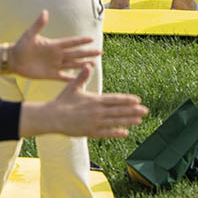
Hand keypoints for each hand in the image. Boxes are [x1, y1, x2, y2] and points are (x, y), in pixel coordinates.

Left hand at [5, 10, 100, 79]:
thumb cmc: (21, 45)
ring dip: (82, 64)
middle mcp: (56, 55)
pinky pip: (63, 77)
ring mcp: (54, 65)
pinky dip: (71, 78)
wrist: (14, 60)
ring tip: (94, 64)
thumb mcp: (30, 34)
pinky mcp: (50, 75)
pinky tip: (80, 79)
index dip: (80, 41)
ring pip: (72, 65)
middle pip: (75, 54)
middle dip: (87, 52)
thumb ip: (38, 24)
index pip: (70, 42)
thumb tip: (45, 12)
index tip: (91, 39)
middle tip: (100, 52)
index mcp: (53, 45)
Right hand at [20, 64, 148, 137]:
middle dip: (133, 110)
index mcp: (94, 100)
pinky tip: (125, 133)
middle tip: (145, 110)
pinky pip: (106, 133)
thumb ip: (82, 76)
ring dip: (128, 121)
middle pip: (118, 111)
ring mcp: (94, 123)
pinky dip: (116, 133)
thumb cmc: (62, 101)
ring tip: (139, 120)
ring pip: (115, 122)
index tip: (137, 100)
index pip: (114, 99)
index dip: (127, 100)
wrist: (52, 117)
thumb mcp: (73, 86)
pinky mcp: (90, 132)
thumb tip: (88, 64)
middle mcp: (97, 111)